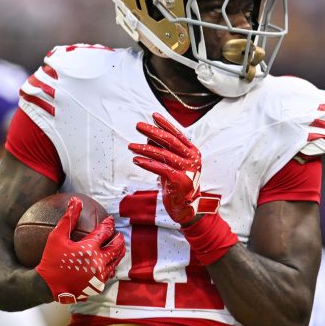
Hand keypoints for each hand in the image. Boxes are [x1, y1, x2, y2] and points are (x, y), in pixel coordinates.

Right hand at [35, 197, 124, 303]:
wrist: (47, 286)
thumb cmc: (51, 260)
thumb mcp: (56, 236)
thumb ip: (69, 218)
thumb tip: (76, 200)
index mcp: (89, 249)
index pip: (105, 232)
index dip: (109, 224)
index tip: (110, 220)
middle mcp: (98, 263)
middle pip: (115, 248)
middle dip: (119, 240)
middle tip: (119, 235)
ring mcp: (99, 277)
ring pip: (114, 263)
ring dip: (118, 254)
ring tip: (118, 248)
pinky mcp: (97, 287)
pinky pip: (108, 275)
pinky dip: (111, 267)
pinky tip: (109, 265)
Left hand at [129, 113, 236, 264]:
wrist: (188, 209)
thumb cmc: (179, 186)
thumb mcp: (172, 166)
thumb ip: (164, 152)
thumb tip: (149, 139)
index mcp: (193, 152)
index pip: (178, 134)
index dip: (165, 124)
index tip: (153, 115)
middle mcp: (192, 158)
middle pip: (170, 141)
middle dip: (152, 132)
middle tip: (138, 126)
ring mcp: (187, 169)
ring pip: (163, 154)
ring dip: (145, 149)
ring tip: (131, 145)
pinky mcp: (179, 180)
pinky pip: (160, 168)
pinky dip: (147, 164)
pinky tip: (136, 160)